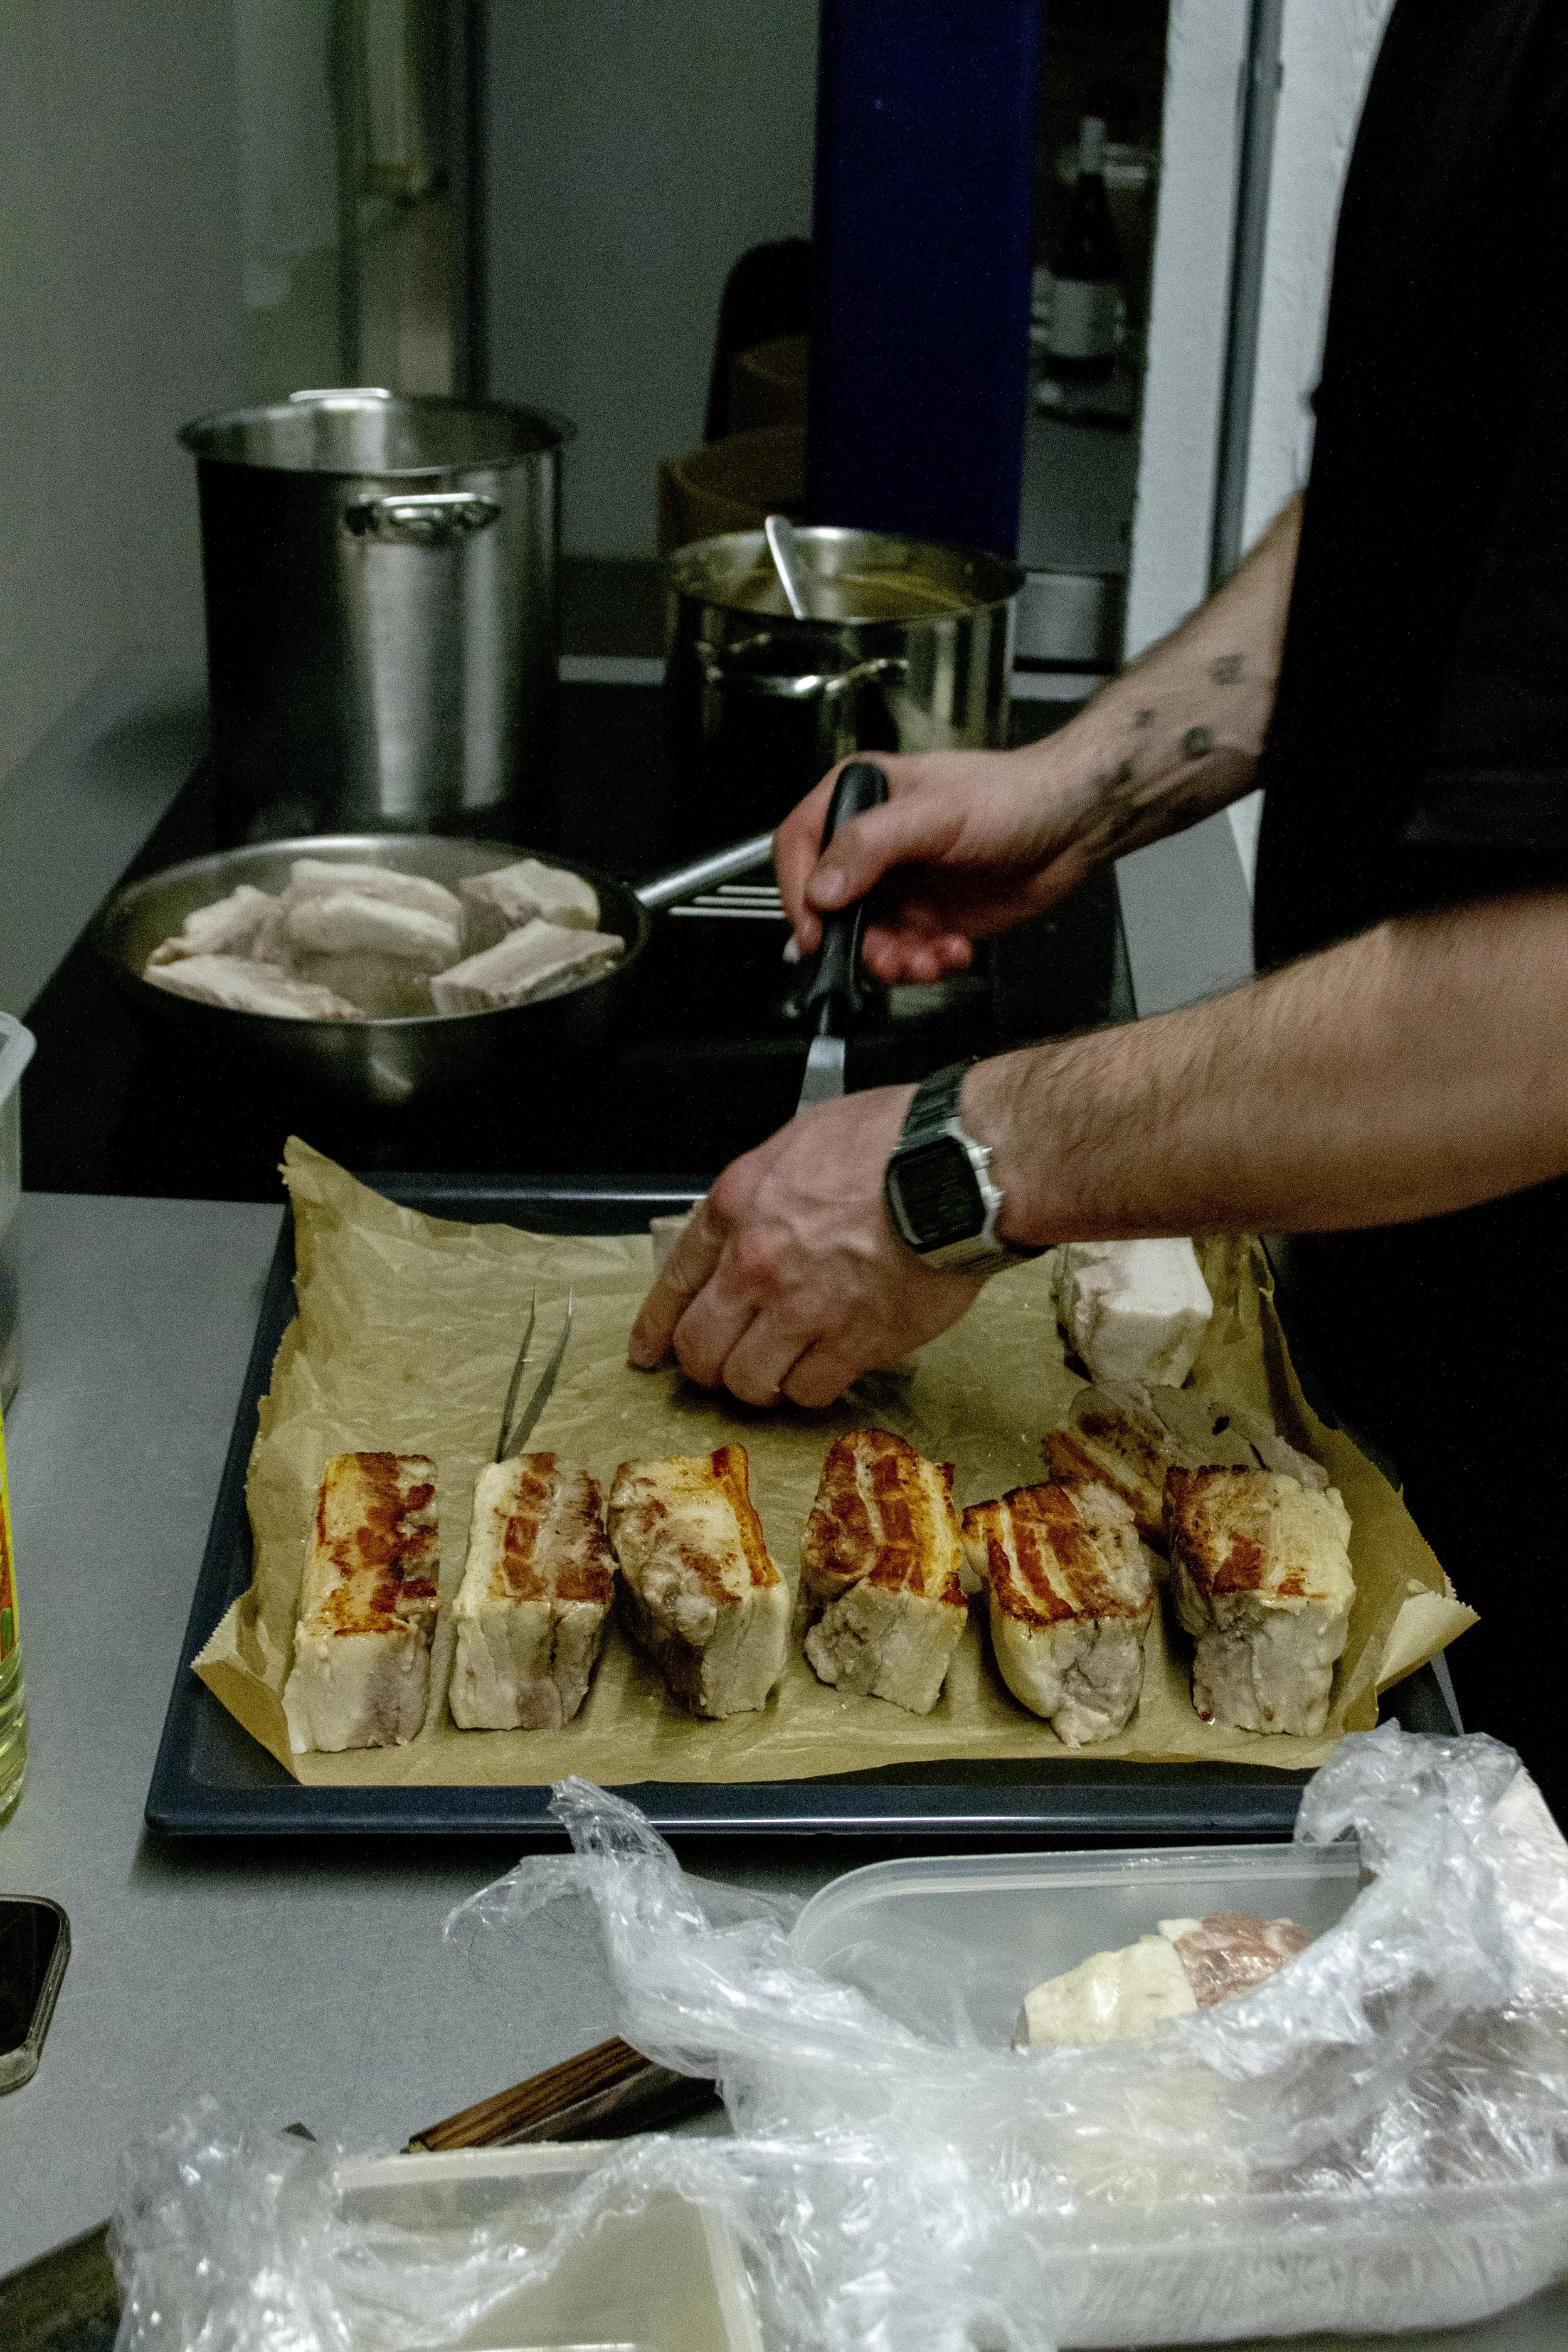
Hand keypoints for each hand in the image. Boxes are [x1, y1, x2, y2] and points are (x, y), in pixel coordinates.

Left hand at [626, 1086, 985, 1406]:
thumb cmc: (895, 1139)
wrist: (959, 1169)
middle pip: (700, 1348)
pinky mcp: (853, 1343)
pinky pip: (809, 1391)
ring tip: (785, 1370)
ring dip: (761, 1383)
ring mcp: (802, 1309)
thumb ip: (764, 1192)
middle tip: (731, 1365)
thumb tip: (750, 1226)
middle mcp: (757, 1264)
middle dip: (709, 1365)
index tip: (649, 1353)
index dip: (657, 1328)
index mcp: (737, 1206)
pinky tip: (829, 1370)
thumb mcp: (802, 1140)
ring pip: (748, 1381)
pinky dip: (813, 1389)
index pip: (674, 1282)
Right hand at [774, 743, 1102, 984]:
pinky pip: (905, 956)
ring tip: (926, 960)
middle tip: (884, 957)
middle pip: (828, 907)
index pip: (800, 846)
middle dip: (855, 941)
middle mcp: (872, 846)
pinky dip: (925, 965)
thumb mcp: (935, 814)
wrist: (1072, 825)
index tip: (814, 929)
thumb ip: (870, 846)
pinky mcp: (927, 919)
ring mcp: (899, 886)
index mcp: (861, 799)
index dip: (797, 891)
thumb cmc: (1013, 797)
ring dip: (893, 961)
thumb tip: (822, 888)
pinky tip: (953, 950)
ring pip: (867, 941)